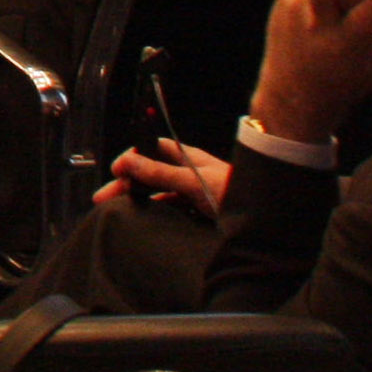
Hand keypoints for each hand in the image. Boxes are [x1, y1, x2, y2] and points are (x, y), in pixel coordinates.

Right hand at [95, 140, 228, 218]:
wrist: (267, 221)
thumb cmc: (235, 192)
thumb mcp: (193, 182)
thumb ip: (160, 173)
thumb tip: (128, 161)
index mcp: (186, 158)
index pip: (151, 149)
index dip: (132, 158)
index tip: (117, 171)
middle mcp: (188, 172)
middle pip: (150, 173)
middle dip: (126, 183)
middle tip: (104, 197)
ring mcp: (193, 193)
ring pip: (158, 193)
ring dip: (138, 200)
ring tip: (117, 212)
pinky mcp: (199, 212)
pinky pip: (171, 210)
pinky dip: (155, 213)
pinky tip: (144, 222)